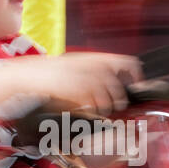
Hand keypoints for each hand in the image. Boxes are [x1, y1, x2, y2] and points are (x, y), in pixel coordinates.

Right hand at [27, 52, 142, 114]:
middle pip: (117, 85)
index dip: (135, 75)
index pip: (126, 63)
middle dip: (119, 97)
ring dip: (107, 105)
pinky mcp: (76, 91)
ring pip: (106, 96)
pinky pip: (93, 104)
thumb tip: (116, 80)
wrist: (32, 74)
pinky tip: (90, 109)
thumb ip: (96, 70)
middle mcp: (92, 66)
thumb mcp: (78, 63)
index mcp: (94, 58)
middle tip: (118, 104)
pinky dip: (94, 109)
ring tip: (102, 108)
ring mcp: (84, 78)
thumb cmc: (54, 71)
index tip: (135, 84)